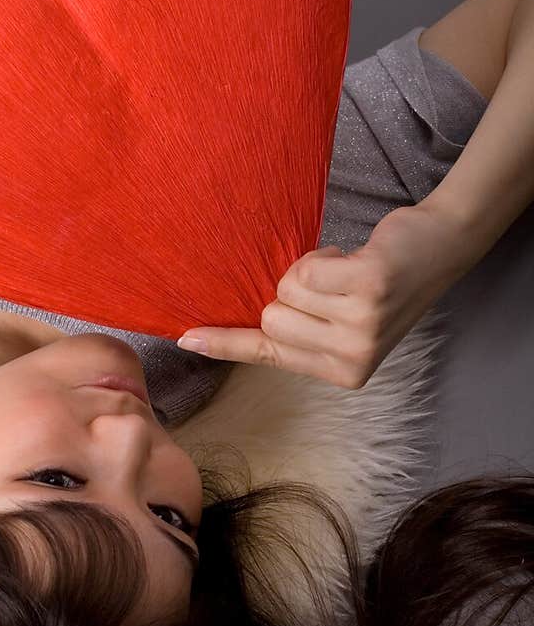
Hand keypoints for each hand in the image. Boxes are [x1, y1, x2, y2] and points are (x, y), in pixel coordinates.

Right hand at [176, 199, 472, 390]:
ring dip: (309, 271)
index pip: (268, 356)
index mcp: (342, 374)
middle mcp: (351, 359)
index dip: (225, 344)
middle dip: (292, 293)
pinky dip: (323, 255)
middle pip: (272, 317)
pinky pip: (307, 269)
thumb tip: (230, 331)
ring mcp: (361, 328)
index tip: (186, 340)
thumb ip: (297, 332)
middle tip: (333, 289)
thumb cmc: (381, 284)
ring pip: (287, 290)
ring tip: (346, 274)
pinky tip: (354, 260)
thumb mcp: (342, 324)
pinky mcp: (368, 289)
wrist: (439, 250)